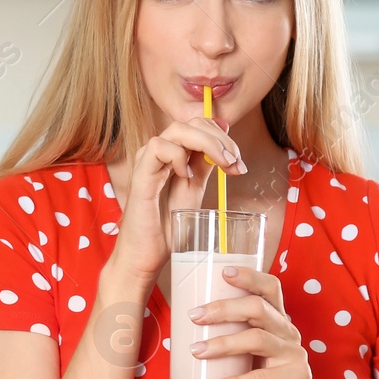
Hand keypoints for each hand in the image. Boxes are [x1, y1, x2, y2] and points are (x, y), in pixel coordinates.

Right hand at [108, 118, 246, 285]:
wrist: (147, 255)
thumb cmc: (166, 227)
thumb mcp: (194, 191)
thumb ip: (206, 166)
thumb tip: (225, 145)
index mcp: (172, 154)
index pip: (198, 125)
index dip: (222, 136)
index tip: (238, 162)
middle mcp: (158, 152)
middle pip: (191, 122)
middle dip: (221, 139)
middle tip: (235, 163)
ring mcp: (147, 161)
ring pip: (177, 129)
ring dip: (207, 143)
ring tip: (222, 165)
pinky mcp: (140, 174)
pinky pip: (158, 147)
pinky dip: (179, 157)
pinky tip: (187, 177)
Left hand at [190, 264, 325, 378]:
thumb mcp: (246, 359)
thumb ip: (230, 340)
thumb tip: (185, 326)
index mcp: (278, 323)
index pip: (270, 288)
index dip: (250, 276)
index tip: (223, 270)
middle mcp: (289, 334)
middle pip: (258, 308)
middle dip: (223, 309)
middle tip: (194, 316)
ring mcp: (295, 357)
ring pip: (256, 339)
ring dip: (222, 343)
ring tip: (196, 351)